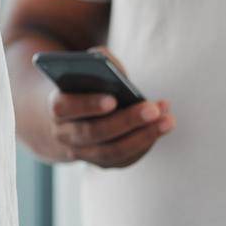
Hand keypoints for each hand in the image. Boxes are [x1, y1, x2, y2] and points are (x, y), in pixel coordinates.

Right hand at [45, 50, 172, 167]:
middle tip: (152, 109)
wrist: (71, 118)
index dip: (88, 105)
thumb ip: (99, 62)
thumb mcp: (86, 70)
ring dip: (142, 136)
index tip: (113, 100)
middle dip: (126, 121)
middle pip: (93, 132)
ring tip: (167, 120)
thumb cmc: (85, 86)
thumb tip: (118, 72)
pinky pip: (124, 159)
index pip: (65, 108)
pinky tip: (162, 127)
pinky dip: (145, 143)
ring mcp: (82, 153)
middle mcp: (64, 134)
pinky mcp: (101, 163)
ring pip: (111, 151)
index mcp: (57, 107)